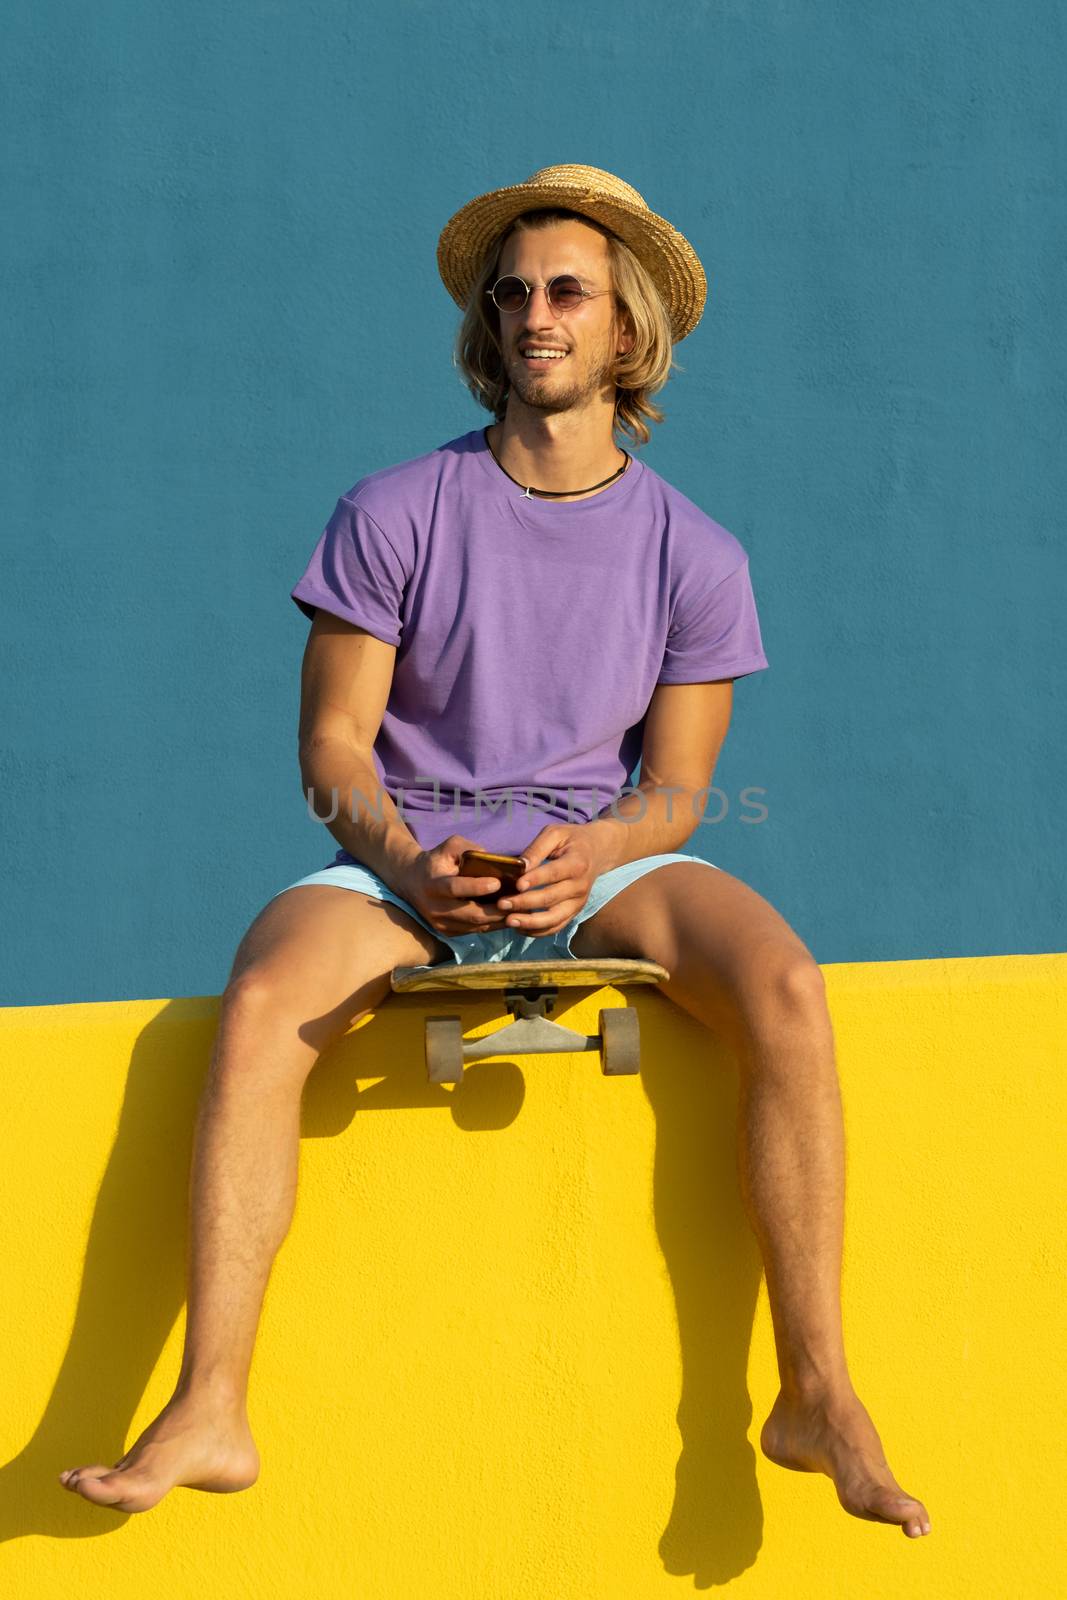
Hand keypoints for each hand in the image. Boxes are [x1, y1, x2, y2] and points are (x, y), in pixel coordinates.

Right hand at [395, 835, 512, 936]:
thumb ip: (467, 849)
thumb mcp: (448, 847)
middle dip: (496, 910)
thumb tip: (492, 858)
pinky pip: (475, 931)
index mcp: (433, 885)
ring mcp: (440, 924)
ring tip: (519, 910)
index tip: (497, 882)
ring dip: (499, 920)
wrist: (411, 882)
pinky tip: (508, 917)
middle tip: (518, 902)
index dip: (476, 887)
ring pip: (475, 926)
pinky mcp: (447, 932)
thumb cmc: (436, 861)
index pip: (455, 888)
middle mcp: (435, 908)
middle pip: (470, 914)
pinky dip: (493, 925)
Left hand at [493, 823, 612, 937]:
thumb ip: (537, 849)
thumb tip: (519, 866)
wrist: (597, 852)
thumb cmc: (571, 840)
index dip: (535, 880)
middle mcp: (580, 886)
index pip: (554, 874)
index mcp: (577, 863)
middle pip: (551, 898)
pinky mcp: (574, 912)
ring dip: (530, 923)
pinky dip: (538, 931)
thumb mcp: (555, 834)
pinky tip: (520, 928)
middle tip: (501, 904)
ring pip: (554, 918)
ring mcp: (578, 902)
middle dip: (525, 903)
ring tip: (509, 921)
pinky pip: (556, 926)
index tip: (517, 885)